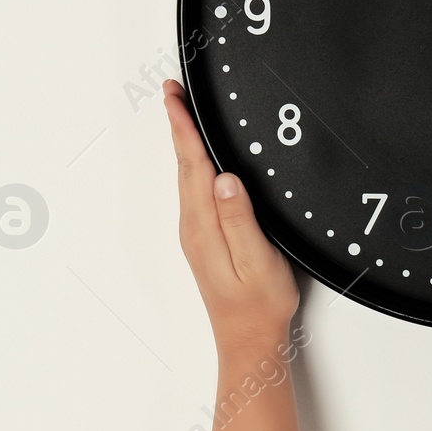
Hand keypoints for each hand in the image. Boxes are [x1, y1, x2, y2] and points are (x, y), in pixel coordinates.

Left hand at [164, 79, 298, 356]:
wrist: (249, 340)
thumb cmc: (258, 304)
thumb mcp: (258, 260)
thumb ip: (240, 219)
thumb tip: (224, 179)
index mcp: (205, 225)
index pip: (192, 164)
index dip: (183, 126)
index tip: (173, 96)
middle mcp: (194, 225)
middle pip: (184, 164)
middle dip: (178, 124)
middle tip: (173, 91)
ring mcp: (197, 232)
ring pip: (188, 175)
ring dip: (184, 142)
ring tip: (182, 114)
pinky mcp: (204, 238)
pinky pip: (195, 189)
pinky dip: (193, 163)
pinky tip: (199, 159)